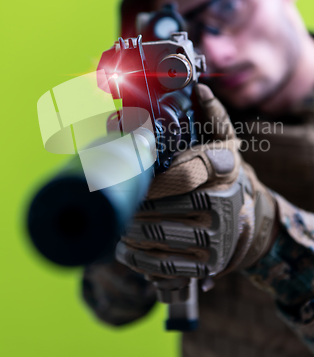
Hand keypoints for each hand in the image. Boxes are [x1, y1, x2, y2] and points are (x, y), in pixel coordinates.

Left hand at [116, 84, 277, 281]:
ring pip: (160, 239)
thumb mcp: (223, 142)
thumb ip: (211, 116)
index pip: (183, 176)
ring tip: (113, 225)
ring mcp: (216, 240)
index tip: (132, 183)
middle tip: (112, 205)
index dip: (152, 183)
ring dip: (129, 234)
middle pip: (164, 210)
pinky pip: (166, 266)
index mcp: (223, 172)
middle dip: (132, 209)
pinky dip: (139, 259)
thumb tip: (199, 89)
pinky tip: (125, 250)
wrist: (245, 217)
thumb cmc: (222, 175)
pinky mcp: (208, 264)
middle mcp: (223, 207)